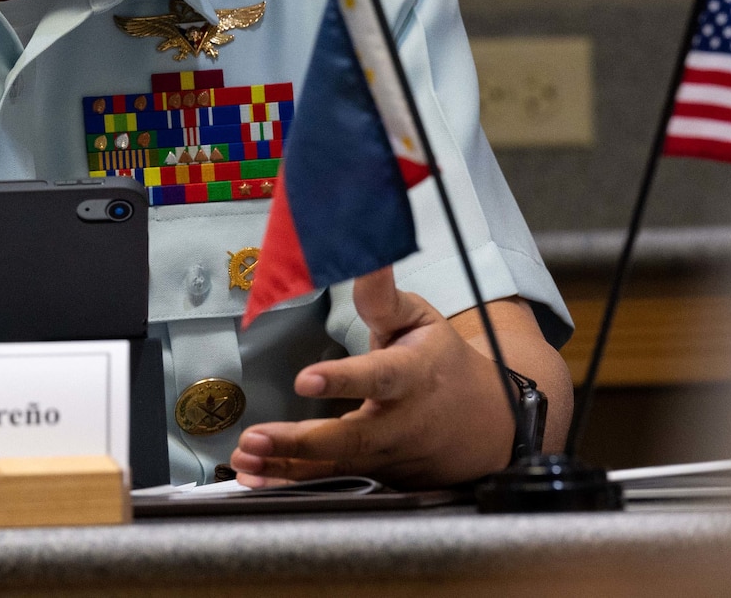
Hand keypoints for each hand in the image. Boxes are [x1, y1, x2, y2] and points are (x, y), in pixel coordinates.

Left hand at [229, 268, 517, 486]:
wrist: (484, 423)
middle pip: (353, 438)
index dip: (343, 380)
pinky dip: (294, 482)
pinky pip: (335, 483)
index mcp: (413, 374)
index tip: (304, 379)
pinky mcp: (379, 478)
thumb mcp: (417, 318)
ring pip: (339, 467)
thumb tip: (361, 247)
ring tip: (246, 460)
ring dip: (288, 466)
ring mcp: (391, 456)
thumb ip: (380, 294)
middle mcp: (402, 421)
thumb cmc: (439, 362)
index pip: (378, 376)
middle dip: (302, 440)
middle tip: (257, 437)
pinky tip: (257, 478)